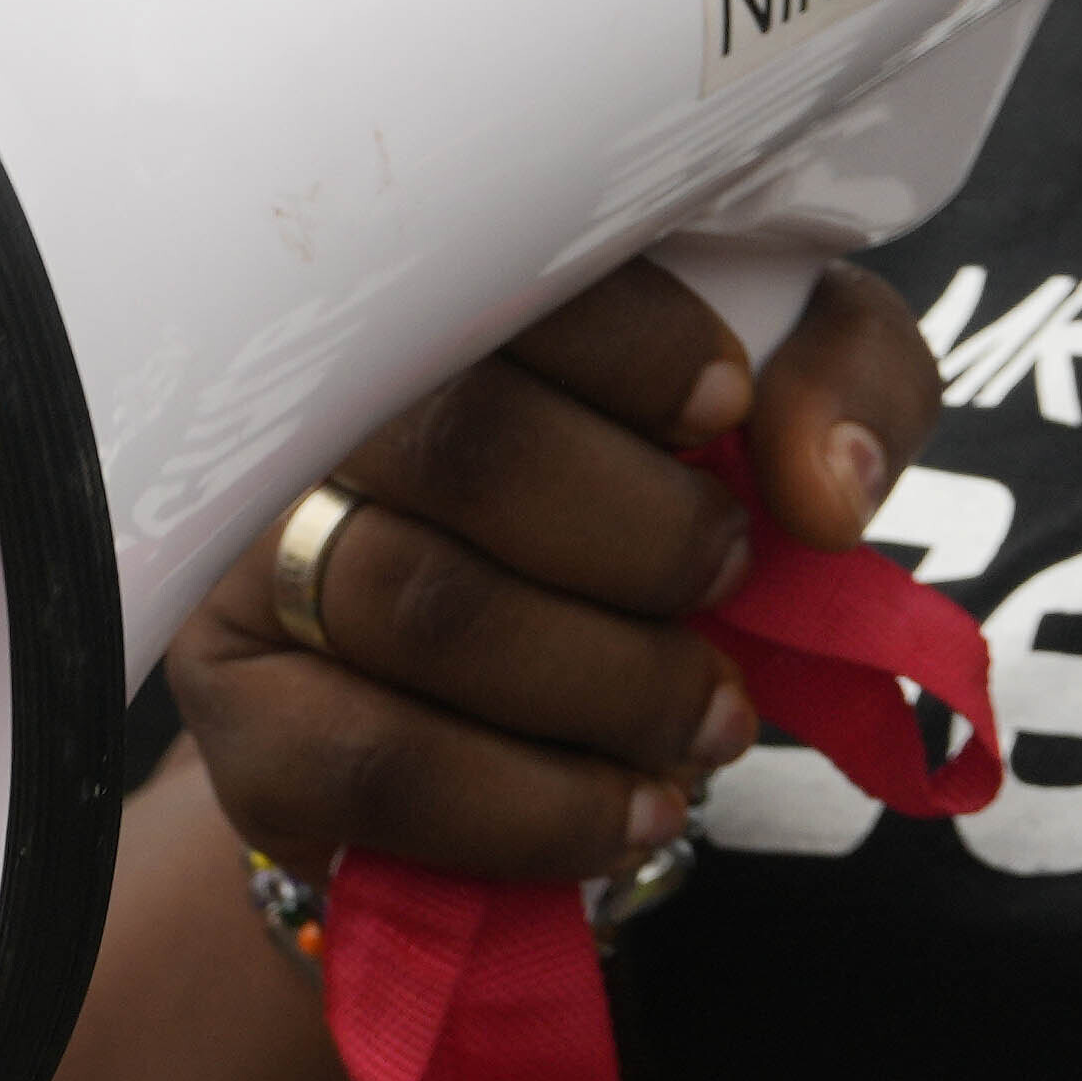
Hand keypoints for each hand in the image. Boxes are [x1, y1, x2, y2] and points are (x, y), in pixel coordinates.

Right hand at [172, 263, 942, 894]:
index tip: (725, 405)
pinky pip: (377, 764)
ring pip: (427, 609)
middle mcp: (317, 406)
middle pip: (467, 444)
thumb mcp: (776, 403)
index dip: (638, 345)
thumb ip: (841, 384)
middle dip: (646, 538)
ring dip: (611, 685)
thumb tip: (823, 486)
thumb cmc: (645, 492)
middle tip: (731, 580)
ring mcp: (259, 558)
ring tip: (711, 720)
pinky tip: (630, 811)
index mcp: (442, 288)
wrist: (501, 699)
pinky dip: (533, 805)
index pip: (506, 269)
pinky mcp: (240, 712)